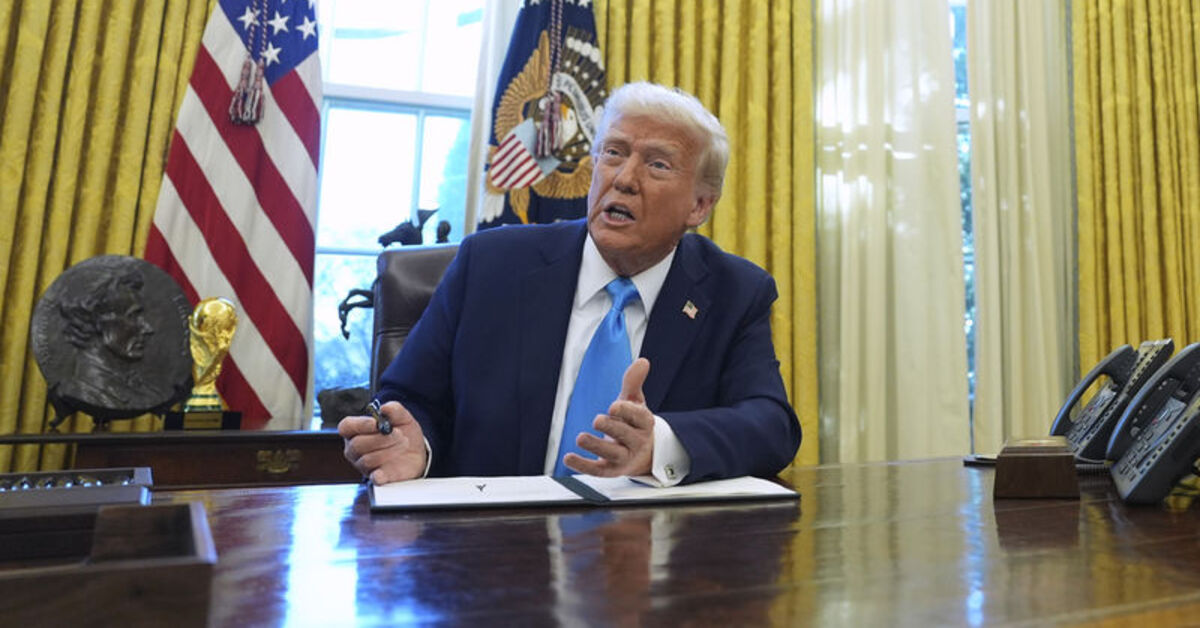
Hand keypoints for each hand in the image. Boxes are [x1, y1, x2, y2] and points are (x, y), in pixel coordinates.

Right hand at [338, 401, 427, 483]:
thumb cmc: (402, 432)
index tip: (376, 423)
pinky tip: (388, 469)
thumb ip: (395, 410)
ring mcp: (363, 464)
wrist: (416, 451)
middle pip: (357, 444)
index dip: (360, 425)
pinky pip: (373, 478)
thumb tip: (385, 408)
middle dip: (380, 438)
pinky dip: (380, 475)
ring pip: (367, 460)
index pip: (346, 427)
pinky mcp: (376, 477)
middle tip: (398, 434)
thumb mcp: (402, 417)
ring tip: (403, 444)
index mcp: (356, 430)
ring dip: (389, 451)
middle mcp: (355, 448)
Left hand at [564, 357, 653, 476]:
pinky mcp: (611, 469)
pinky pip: (598, 470)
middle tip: (597, 420)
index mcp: (645, 423)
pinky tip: (568, 458)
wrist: (641, 453)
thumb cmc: (633, 423)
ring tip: (580, 438)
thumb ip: (633, 382)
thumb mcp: (634, 401)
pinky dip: (583, 466)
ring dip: (596, 447)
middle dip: (612, 428)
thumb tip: (642, 361)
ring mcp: (625, 457)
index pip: (639, 417)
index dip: (626, 412)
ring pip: (612, 454)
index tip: (613, 406)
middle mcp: (637, 442)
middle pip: (626, 436)